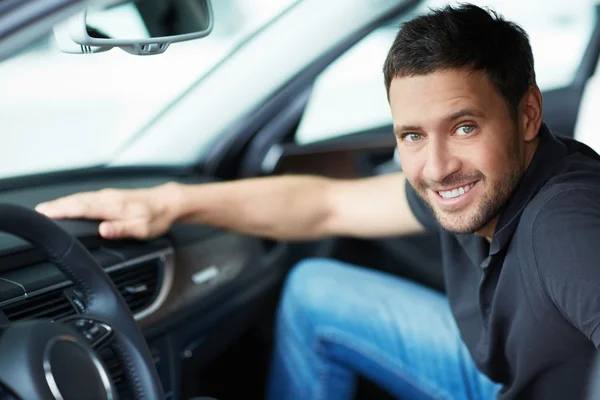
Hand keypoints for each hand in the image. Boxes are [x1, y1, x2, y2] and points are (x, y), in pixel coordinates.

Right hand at [35, 183, 180, 239]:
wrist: (169, 202)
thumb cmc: (157, 217)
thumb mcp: (143, 229)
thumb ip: (122, 230)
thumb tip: (103, 231)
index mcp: (114, 207)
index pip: (83, 208)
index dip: (63, 211)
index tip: (46, 214)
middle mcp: (109, 198)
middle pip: (78, 201)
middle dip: (57, 206)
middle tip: (39, 211)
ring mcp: (110, 195)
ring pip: (82, 197)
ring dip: (64, 201)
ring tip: (48, 207)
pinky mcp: (112, 195)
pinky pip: (88, 196)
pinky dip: (75, 199)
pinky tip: (70, 202)